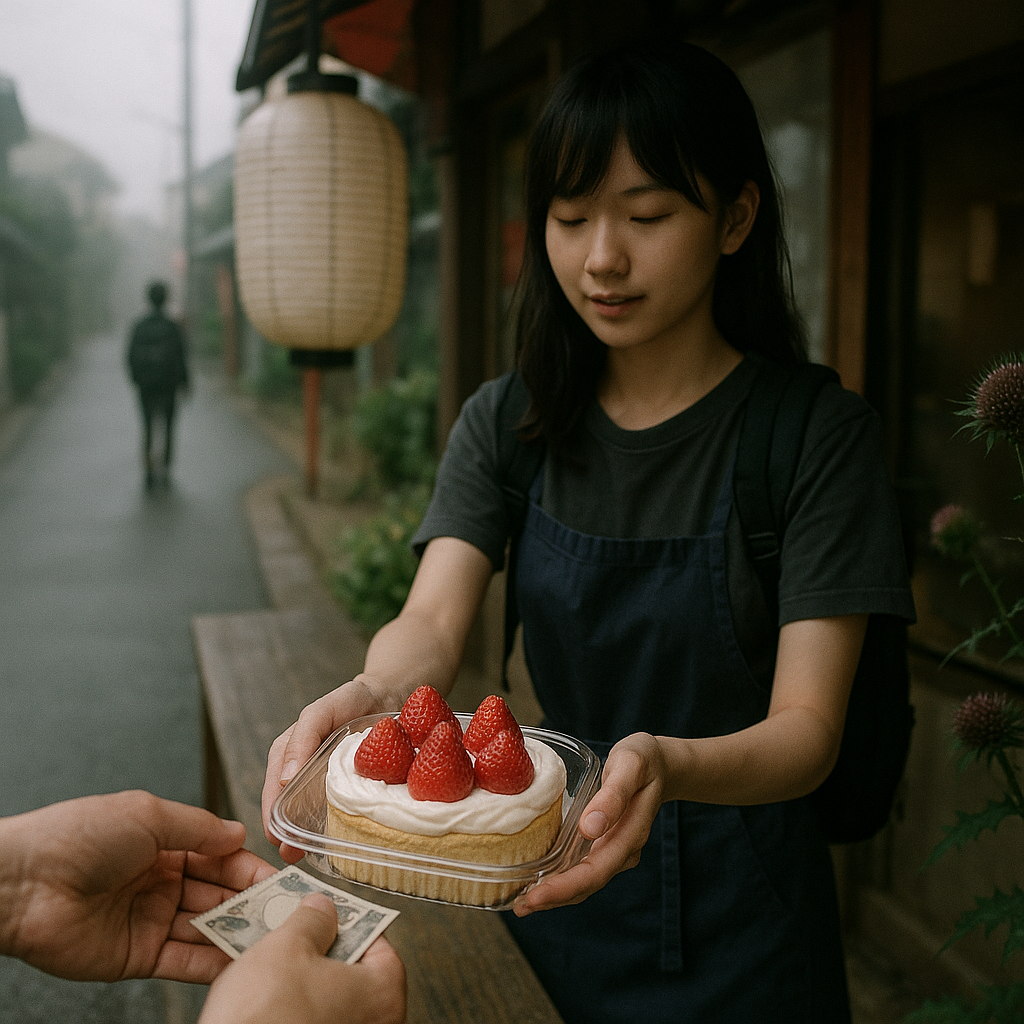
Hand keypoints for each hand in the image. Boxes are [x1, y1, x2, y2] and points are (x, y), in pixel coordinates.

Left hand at [0, 791, 276, 982]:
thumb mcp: (148, 815)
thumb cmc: (78, 835)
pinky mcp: (138, 956)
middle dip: (252, 901)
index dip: (250, 866)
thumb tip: (239, 833)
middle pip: (219, 893)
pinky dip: (213, 962)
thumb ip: (199, 827)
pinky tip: (240, 961)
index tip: (282, 877)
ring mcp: (151, 920)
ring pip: (207, 927)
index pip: (221, 857)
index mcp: (163, 844)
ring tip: (273, 937)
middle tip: (287, 911)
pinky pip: (184, 960)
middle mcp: (161, 882)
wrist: (23, 883)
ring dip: (240, 931)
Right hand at [198, 893, 405, 1023]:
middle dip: (322, 953)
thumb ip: (311, 920)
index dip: (346, 922)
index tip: (324, 914)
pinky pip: (311, 1021)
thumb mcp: (286, 947)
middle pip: (353, 973)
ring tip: (275, 968)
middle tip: (297, 937)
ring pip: (329, 1000)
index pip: (376, 941)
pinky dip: (295, 1009)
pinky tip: (268, 1000)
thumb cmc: (265, 1019)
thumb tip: (321, 910)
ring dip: (304, 983)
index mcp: (383, 994)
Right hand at [262, 676, 388, 860]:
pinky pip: (341, 809)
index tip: (276, 841)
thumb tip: (283, 780)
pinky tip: (341, 840)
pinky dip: (338, 825)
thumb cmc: (350, 700)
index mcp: (290, 754)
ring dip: (310, 834)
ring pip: (313, 813)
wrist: (389, 695)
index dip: (271, 816)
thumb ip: (301, 739)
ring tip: (311, 856)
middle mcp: (305, 771)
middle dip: (288, 833)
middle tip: (291, 856)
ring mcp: (327, 782)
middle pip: (290, 807)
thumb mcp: (320, 712)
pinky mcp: (351, 787)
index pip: (273, 789)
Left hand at [512, 733, 665, 915]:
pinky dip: (562, 880)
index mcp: (630, 834)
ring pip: (585, 882)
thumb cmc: (643, 760)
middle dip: (554, 898)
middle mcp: (623, 850)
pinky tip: (540, 881)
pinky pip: (583, 869)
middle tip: (520, 907)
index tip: (537, 895)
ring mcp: (615, 850)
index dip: (565, 887)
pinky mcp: (605, 845)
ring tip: (523, 903)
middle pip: (588, 884)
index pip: (595, 870)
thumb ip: (613, 796)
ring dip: (556, 895)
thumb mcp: (630, 766)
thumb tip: (589, 828)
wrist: (659, 763)